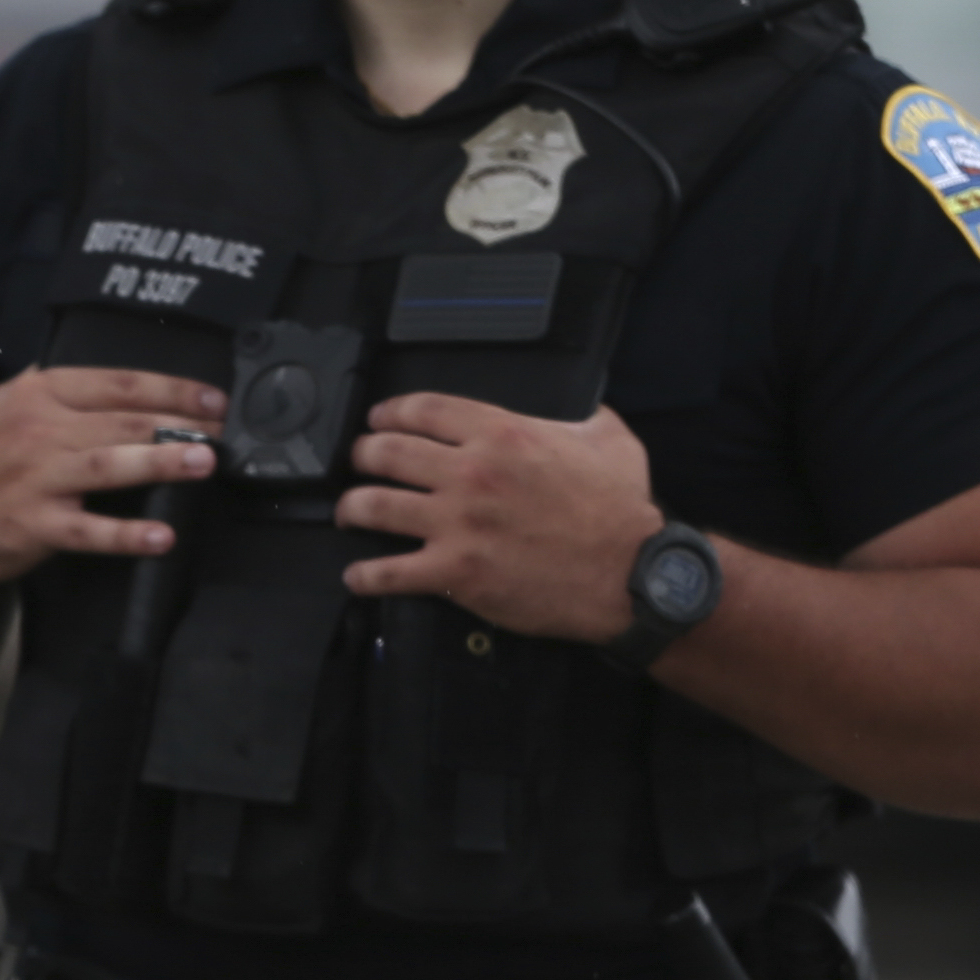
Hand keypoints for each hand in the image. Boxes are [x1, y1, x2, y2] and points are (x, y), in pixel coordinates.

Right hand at [0, 367, 225, 597]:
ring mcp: (32, 479)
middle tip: (225, 431)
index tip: (213, 397)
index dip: (173, 387)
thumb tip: (116, 384)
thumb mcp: (0, 408)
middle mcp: (35, 429)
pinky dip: (127, 535)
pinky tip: (160, 537)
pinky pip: (88, 531)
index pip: (117, 382)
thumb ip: (52, 392)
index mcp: (34, 393)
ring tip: (205, 463)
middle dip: (183, 424)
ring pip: (111, 464)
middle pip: (124, 420)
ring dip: (163, 463)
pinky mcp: (29, 526)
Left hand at [337, 395, 666, 640]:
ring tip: (349, 513)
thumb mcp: (610, 439)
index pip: (422, 410)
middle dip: (362, 455)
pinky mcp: (453, 571)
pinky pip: (387, 572)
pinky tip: (357, 576)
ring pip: (372, 505)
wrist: (631, 573)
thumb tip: (579, 403)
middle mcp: (470, 473)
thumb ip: (582, 415)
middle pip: (384, 452)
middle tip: (359, 464)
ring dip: (350, 508)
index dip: (388, 413)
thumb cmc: (622, 510)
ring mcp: (457, 523)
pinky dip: (364, 576)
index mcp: (502, 434)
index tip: (377, 420)